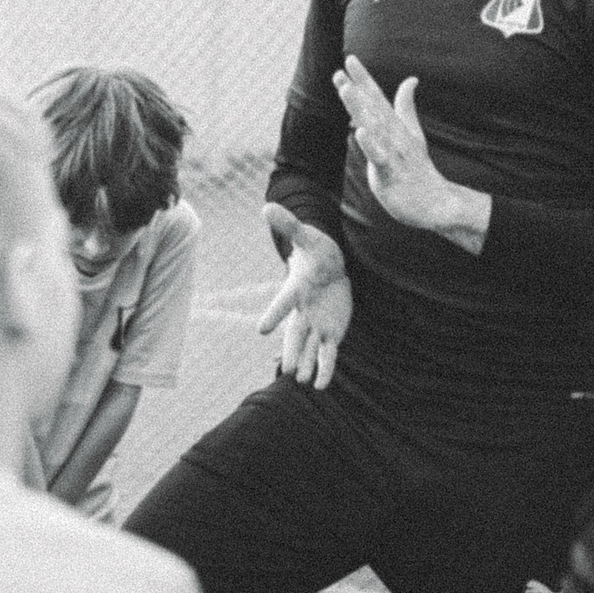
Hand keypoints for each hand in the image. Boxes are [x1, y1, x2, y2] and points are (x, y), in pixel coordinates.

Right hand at [257, 204, 351, 388]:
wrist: (330, 267)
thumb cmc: (317, 251)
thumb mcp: (307, 237)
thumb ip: (290, 225)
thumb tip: (267, 206)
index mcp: (296, 290)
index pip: (284, 303)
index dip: (274, 315)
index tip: (262, 330)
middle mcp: (303, 312)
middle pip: (295, 334)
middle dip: (292, 350)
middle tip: (285, 367)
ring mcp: (316, 324)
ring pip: (309, 347)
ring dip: (305, 363)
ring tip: (300, 381)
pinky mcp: (331, 332)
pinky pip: (328, 354)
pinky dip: (325, 369)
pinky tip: (320, 386)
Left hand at [334, 56, 490, 253]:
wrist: (436, 203)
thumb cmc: (417, 169)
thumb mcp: (412, 133)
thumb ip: (406, 107)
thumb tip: (410, 79)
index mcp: (395, 127)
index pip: (377, 99)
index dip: (364, 79)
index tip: (350, 59)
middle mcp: (394, 135)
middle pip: (373, 108)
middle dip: (357, 88)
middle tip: (342, 68)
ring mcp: (393, 153)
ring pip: (374, 128)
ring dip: (360, 108)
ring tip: (346, 90)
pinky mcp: (391, 173)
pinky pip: (380, 158)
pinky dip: (371, 145)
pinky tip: (359, 132)